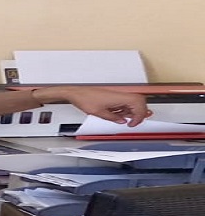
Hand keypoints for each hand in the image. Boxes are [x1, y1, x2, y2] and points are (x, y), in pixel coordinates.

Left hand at [32, 86, 151, 126]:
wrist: (76, 92)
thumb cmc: (85, 99)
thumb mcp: (99, 113)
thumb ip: (113, 118)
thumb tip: (121, 121)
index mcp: (119, 97)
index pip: (139, 104)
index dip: (139, 116)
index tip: (133, 123)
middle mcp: (120, 94)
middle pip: (139, 102)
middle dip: (139, 113)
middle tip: (134, 122)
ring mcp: (117, 94)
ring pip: (133, 101)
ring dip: (132, 111)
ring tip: (126, 119)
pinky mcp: (113, 95)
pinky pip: (124, 101)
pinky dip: (125, 108)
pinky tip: (120, 115)